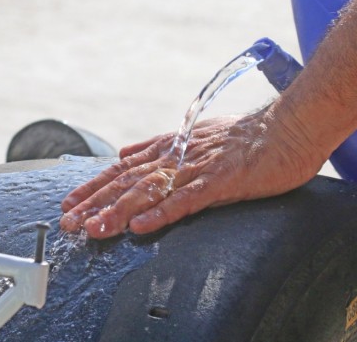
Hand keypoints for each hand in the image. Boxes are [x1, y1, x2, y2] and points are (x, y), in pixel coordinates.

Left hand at [59, 107, 326, 238]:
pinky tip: (140, 228)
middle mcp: (177, 156)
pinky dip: (161, 213)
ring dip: (119, 211)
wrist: (288, 128)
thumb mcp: (194, 135)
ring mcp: (198, 169)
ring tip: (94, 229)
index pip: (124, 168)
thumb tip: (125, 153)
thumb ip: (159, 147)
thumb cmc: (246, 137)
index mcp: (171, 148)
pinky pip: (186, 200)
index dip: (95, 186)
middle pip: (128, 182)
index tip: (70, 203)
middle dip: (95, 203)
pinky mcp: (220, 181)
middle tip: (69, 223)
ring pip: (150, 192)